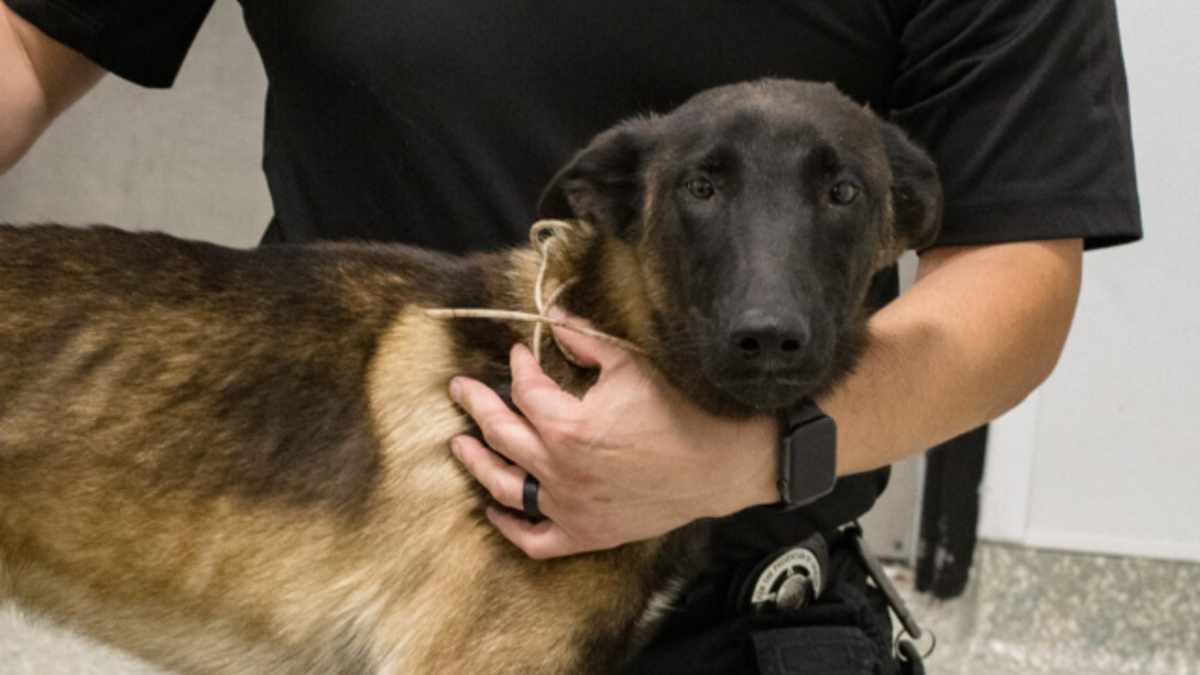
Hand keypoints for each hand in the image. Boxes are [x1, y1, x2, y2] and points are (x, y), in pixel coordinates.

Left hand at [448, 316, 779, 558]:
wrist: (719, 464)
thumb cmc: (678, 412)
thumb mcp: (629, 364)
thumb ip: (584, 340)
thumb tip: (553, 317)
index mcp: (565, 427)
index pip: (524, 390)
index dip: (517, 366)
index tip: (517, 354)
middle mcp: (558, 470)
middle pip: (500, 435)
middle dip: (476, 406)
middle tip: (460, 390)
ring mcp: (568, 507)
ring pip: (505, 488)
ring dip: (477, 463)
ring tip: (460, 446)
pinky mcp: (585, 533)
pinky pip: (534, 539)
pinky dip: (509, 528)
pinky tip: (494, 511)